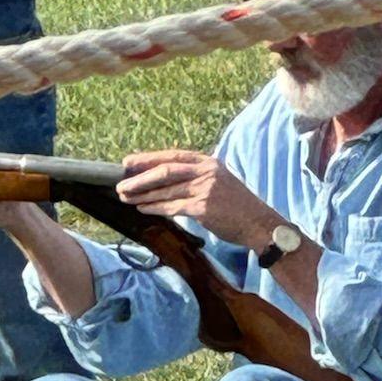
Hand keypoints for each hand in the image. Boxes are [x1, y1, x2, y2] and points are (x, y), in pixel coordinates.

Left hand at [116, 150, 284, 248]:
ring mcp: (205, 189)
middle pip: (164, 171)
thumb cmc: (237, 205)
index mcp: (208, 162)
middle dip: (139, 178)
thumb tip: (162, 176)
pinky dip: (155, 207)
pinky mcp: (204, 208)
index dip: (147, 159)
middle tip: (121, 184)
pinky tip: (143, 208)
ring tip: (126, 197)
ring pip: (165, 190)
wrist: (260, 224)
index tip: (127, 163)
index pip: (171, 156)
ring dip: (142, 195)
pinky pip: (172, 207)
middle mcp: (206, 172)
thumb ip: (195, 175)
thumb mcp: (219, 180)